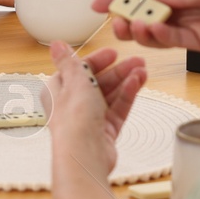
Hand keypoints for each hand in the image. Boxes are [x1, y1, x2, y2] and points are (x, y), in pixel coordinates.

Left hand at [44, 41, 146, 180]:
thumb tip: (56, 44)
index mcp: (57, 90)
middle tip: (137, 61)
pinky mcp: (104, 131)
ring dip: (126, 81)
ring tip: (143, 70)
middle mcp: (72, 104)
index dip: (96, 60)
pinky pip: (117, 109)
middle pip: (97, 82)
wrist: (84, 154)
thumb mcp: (74, 80)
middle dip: (117, 70)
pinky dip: (127, 95)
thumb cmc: (74, 118)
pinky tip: (137, 83)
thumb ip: (69, 61)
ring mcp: (89, 119)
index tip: (113, 53)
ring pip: (110, 95)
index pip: (77, 70)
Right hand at [91, 0, 199, 54]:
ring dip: (140, 29)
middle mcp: (189, 2)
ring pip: (158, 28)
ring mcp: (195, 23)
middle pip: (149, 9)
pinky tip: (150, 35)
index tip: (103, 1)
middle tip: (112, 21)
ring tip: (128, 30)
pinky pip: (175, 41)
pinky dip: (159, 39)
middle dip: (128, 14)